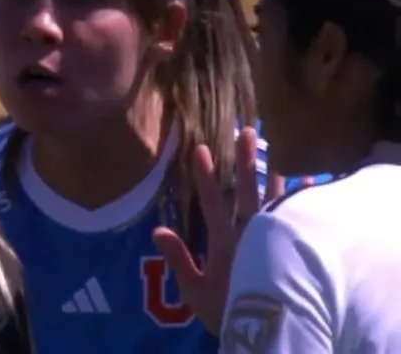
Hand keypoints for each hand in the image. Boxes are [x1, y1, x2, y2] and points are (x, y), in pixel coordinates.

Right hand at [151, 127, 285, 332]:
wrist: (267, 334)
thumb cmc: (227, 313)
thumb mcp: (195, 291)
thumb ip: (178, 260)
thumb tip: (157, 230)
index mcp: (225, 244)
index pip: (213, 203)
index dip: (206, 176)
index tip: (200, 149)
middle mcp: (252, 236)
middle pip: (248, 192)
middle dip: (245, 161)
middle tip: (245, 131)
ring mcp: (273, 241)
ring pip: (274, 200)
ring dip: (272, 172)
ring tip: (273, 147)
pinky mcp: (291, 249)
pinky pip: (299, 219)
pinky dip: (303, 200)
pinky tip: (308, 183)